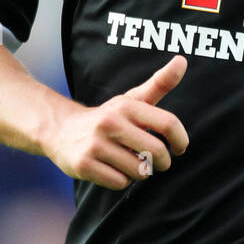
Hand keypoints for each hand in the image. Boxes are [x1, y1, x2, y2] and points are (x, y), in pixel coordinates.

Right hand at [42, 56, 188, 189]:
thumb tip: (182, 60)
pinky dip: (121, 180)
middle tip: (157, 161)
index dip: (180, 139)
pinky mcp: (83, 165)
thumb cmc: (109, 118)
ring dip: (139, 172)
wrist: (61, 130)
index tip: (180, 148)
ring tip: (128, 162)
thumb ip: (160, 83)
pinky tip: (112, 169)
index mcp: (126, 106)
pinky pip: (120, 182)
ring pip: (139, 171)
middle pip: (156, 152)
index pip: (168, 123)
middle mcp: (110, 122)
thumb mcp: (132, 100)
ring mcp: (95, 144)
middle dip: (162, 162)